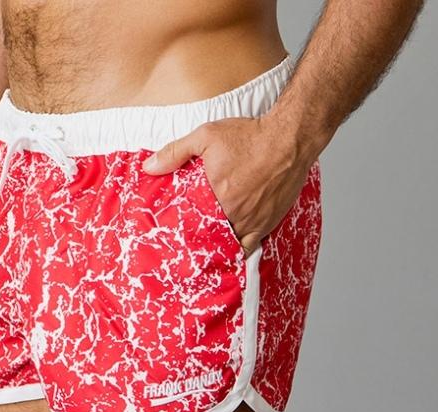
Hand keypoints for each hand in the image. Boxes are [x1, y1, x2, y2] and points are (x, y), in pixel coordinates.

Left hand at [141, 115, 322, 256]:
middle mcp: (236, 214)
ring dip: (218, 244)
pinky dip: (240, 248)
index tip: (170, 236)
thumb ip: (175, 152)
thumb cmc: (250, 137)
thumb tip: (149, 166)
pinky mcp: (269, 223)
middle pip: (211, 236)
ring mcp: (254, 222)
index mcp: (217, 196)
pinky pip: (251, 245)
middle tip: (186, 243)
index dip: (181, 230)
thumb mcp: (206, 136)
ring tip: (205, 246)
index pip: (192, 224)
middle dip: (199, 239)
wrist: (289, 139)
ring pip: (230, 244)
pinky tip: (230, 247)